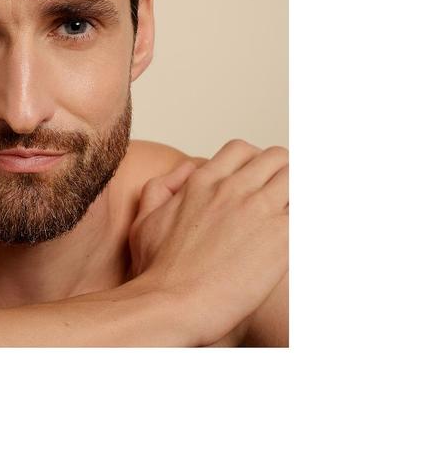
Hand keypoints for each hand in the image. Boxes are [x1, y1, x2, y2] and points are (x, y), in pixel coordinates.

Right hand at [128, 139, 288, 345]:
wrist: (172, 303)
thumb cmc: (157, 271)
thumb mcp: (145, 219)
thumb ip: (162, 188)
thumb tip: (187, 171)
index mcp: (203, 182)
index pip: (242, 150)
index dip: (254, 163)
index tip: (258, 182)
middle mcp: (233, 189)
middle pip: (276, 158)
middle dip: (284, 173)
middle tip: (284, 198)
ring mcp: (260, 210)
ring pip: (297, 178)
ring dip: (299, 194)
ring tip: (295, 216)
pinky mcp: (281, 238)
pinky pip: (308, 213)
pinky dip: (308, 220)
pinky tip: (300, 237)